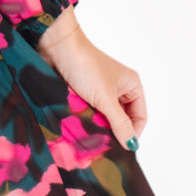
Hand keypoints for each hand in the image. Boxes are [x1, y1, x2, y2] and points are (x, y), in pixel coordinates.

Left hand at [37, 15, 144, 149]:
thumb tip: (132, 145)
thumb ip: (120, 123)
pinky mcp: (84, 92)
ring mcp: (100, 90)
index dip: (132, 133)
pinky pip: (89, 111)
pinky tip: (80, 125)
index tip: (121, 148)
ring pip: (104, 116)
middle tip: (103, 144)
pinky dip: (86, 118)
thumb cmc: (85, 66)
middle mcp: (118, 88)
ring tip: (90, 134)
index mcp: (131, 85)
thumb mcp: (105, 98)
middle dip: (113, 130)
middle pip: (122, 118)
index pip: (139, 117)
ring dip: (98, 124)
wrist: (56, 47)